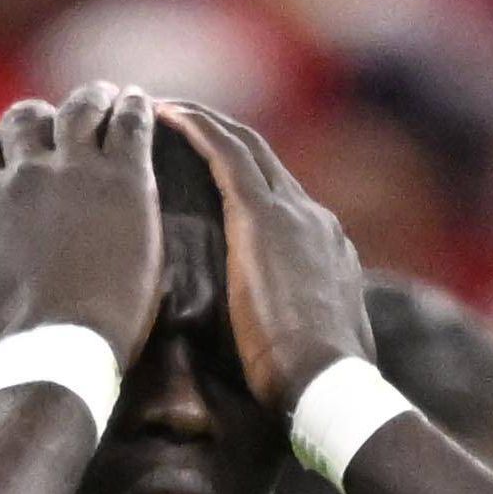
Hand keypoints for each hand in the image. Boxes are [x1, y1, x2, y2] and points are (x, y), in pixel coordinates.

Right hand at [0, 84, 171, 386]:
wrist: (60, 356)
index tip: (2, 153)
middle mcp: (24, 173)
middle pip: (25, 118)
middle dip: (35, 119)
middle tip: (55, 130)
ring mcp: (77, 172)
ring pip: (79, 108)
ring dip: (89, 100)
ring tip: (104, 100)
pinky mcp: (126, 181)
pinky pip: (129, 122)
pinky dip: (132, 106)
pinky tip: (137, 103)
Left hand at [154, 97, 374, 412]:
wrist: (328, 383)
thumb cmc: (313, 384)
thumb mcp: (309, 345)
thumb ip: (300, 327)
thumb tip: (287, 345)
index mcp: (324, 246)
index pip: (280, 193)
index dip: (245, 171)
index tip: (212, 162)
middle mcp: (312, 217)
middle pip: (262, 157)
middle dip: (221, 133)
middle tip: (178, 117)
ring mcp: (291, 212)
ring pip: (244, 144)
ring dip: (204, 121)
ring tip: (163, 109)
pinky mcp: (263, 217)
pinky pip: (227, 154)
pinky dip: (196, 129)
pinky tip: (165, 116)